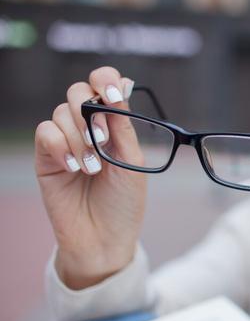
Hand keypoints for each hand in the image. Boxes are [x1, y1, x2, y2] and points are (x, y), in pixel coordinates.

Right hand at [34, 66, 145, 288]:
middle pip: (78, 91)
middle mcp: (89, 129)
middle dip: (90, 112)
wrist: (104, 239)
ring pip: (62, 112)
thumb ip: (123, 127)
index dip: (106, 80)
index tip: (113, 95)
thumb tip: (121, 88)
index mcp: (114, 126)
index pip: (105, 86)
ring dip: (79, 138)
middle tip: (101, 141)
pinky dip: (60, 146)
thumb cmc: (124, 204)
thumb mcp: (132, 162)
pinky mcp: (47, 157)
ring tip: (92, 168)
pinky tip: (73, 168)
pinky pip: (45, 132)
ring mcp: (66, 142)